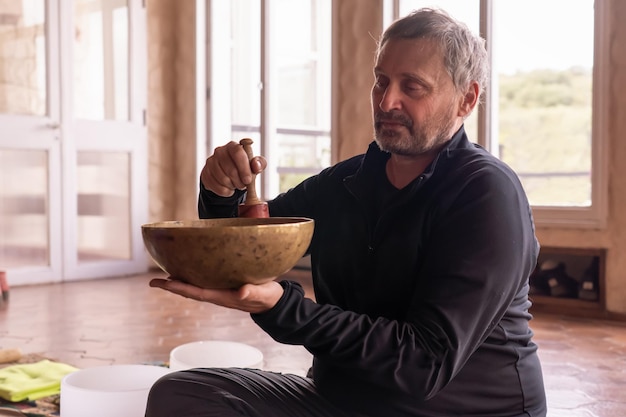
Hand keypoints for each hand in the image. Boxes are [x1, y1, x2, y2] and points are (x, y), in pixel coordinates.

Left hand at [149, 278, 283, 313]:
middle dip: (172, 286)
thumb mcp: (262, 294)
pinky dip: (192, 277)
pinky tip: (189, 269)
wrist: (274, 302)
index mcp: (223, 297)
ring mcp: (220, 291)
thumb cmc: (268, 298)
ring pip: (194, 287)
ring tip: (165, 275)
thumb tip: (240, 292)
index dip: (178, 287)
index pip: (196, 292)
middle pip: (189, 291)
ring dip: (179, 282)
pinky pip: (203, 282)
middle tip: (153, 281)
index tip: (163, 283)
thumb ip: (252, 292)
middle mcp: (217, 295)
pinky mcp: (224, 286)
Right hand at [200, 141, 267, 196]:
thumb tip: (256, 166)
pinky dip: (225, 191)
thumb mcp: (254, 165)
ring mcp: (210, 162)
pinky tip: (228, 188)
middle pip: (230, 169)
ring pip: (222, 179)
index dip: (244, 168)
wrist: (228, 174)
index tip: (248, 180)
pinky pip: (215, 186)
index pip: (237, 153)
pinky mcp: (205, 173)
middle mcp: (219, 151)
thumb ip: (259, 163)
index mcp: (233, 146)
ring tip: (236, 185)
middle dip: (239, 181)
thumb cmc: (243, 167)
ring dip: (232, 186)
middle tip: (244, 185)